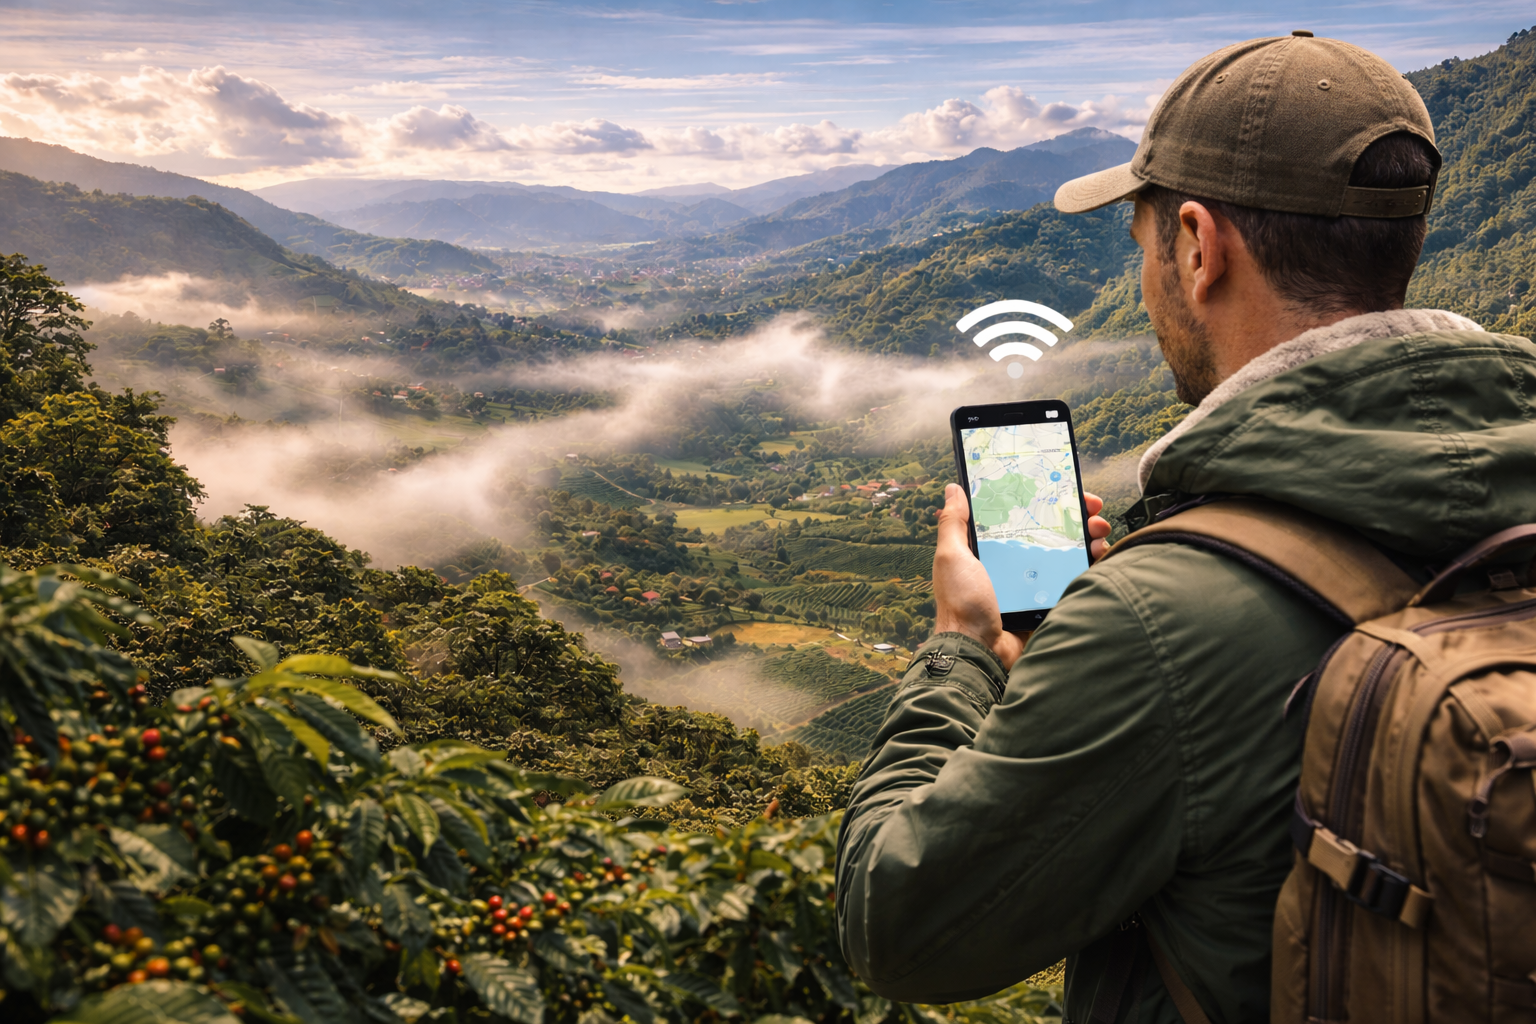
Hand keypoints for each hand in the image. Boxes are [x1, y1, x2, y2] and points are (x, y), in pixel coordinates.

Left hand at [931, 485, 1112, 670]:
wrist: (978, 650)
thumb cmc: (961, 603)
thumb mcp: (952, 557)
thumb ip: (953, 524)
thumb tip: (954, 490)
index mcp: (992, 550)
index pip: (1023, 517)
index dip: (1044, 502)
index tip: (1065, 490)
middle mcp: (1015, 563)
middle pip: (1052, 532)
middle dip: (1076, 517)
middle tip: (1092, 511)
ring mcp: (1034, 583)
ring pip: (1068, 554)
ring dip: (1088, 538)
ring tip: (1098, 532)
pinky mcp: (1048, 602)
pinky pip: (1073, 579)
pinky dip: (1089, 565)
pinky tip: (1098, 555)